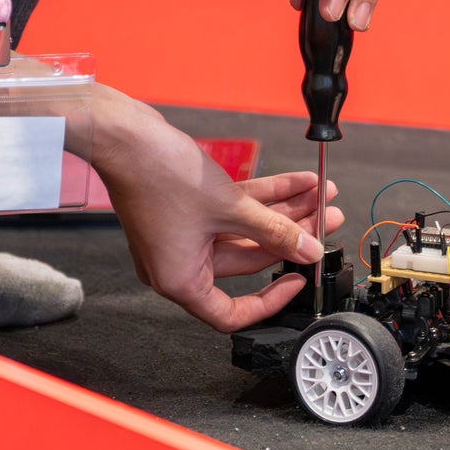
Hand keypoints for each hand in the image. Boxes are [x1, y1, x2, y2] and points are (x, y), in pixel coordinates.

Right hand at [88, 86, 344, 331]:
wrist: (124, 136)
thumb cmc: (155, 176)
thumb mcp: (228, 209)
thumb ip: (273, 232)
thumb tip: (306, 249)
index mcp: (180, 280)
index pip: (230, 313)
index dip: (270, 300)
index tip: (297, 279)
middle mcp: (180, 262)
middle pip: (248, 259)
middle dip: (291, 237)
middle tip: (325, 222)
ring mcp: (184, 233)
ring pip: (245, 229)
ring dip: (283, 213)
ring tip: (320, 197)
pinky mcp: (188, 207)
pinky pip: (233, 209)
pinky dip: (263, 197)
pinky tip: (296, 183)